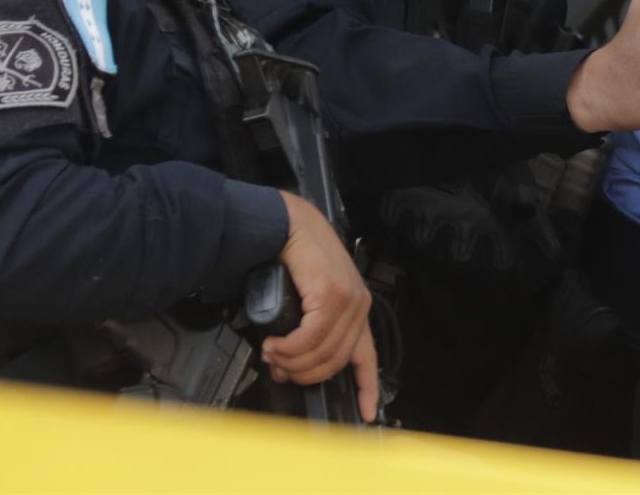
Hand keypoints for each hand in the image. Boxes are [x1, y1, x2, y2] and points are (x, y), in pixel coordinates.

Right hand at [263, 192, 378, 418]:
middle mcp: (358, 307)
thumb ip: (309, 330)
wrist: (290, 225)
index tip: (366, 413)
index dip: (368, 388)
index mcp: (357, 310)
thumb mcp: (310, 299)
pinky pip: (310, 337)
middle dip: (303, 374)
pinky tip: (275, 345)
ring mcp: (348, 301)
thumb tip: (290, 365)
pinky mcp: (332, 296)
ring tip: (271, 355)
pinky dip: (290, 347)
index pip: (368, 358)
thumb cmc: (297, 259)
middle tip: (278, 369)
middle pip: (334, 362)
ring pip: (321, 353)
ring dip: (290, 361)